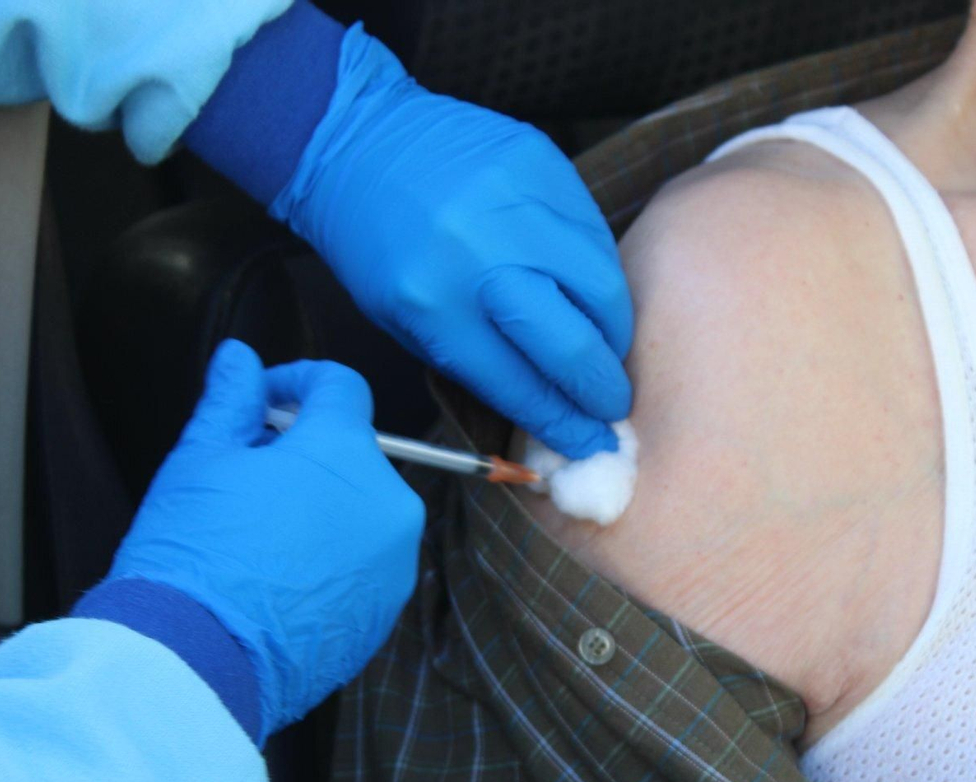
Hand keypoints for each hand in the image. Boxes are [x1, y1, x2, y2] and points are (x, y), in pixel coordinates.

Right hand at [110, 340, 424, 734]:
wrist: (196, 662)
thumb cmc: (193, 554)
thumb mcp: (200, 460)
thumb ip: (231, 400)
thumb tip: (240, 360)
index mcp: (346, 452)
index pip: (342, 387)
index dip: (298, 381)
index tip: (262, 401)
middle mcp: (388, 504)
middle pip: (353, 453)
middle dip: (305, 452)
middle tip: (245, 476)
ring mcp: (393, 565)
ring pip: (359, 511)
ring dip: (319, 508)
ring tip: (256, 537)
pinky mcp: (384, 613)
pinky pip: (361, 564)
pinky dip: (328, 559)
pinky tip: (276, 578)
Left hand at [271, 27, 633, 459]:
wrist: (362, 143)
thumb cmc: (380, 246)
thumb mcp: (405, 321)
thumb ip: (479, 363)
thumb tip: (552, 406)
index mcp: (435, 306)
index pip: (519, 384)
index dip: (563, 422)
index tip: (591, 442)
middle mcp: (481, 256)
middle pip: (571, 343)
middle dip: (601, 387)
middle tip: (612, 406)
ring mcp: (518, 205)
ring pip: (601, 286)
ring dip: (613, 331)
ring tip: (607, 350)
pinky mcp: (543, 164)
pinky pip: (595, 234)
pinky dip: (600, 273)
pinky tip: (592, 292)